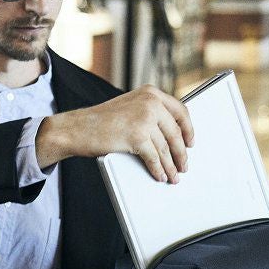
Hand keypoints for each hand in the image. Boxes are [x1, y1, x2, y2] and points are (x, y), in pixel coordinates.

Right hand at [36, 86, 193, 181]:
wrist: (77, 128)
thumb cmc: (100, 121)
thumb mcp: (129, 107)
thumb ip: (149, 113)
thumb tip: (170, 135)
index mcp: (150, 92)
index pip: (180, 110)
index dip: (188, 129)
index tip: (190, 142)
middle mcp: (150, 102)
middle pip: (175, 133)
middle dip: (181, 153)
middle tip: (183, 165)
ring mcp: (145, 118)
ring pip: (166, 148)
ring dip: (171, 165)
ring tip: (172, 175)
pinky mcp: (137, 136)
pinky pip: (154, 158)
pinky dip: (158, 169)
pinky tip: (159, 175)